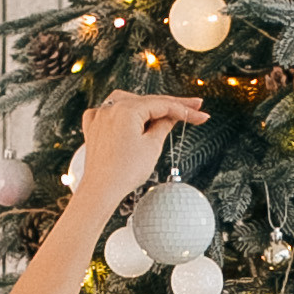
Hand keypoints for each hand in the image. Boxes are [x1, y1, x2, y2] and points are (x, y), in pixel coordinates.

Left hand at [78, 88, 206, 209]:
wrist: (100, 191)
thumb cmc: (125, 171)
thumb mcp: (152, 146)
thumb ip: (164, 125)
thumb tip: (172, 115)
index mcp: (127, 109)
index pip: (162, 105)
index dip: (185, 109)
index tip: (201, 113)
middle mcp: (110, 107)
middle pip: (146, 102)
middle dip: (169, 106)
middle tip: (194, 107)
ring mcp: (99, 116)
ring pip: (128, 103)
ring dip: (146, 107)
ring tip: (164, 114)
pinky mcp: (92, 128)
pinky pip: (109, 113)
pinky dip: (122, 114)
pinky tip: (130, 118)